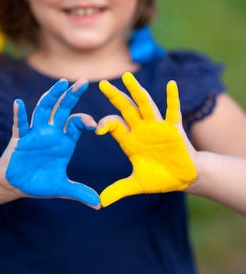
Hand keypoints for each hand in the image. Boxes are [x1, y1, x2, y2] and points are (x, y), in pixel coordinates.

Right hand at [2, 79, 99, 208]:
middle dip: (72, 95)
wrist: (17, 185)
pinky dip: (20, 115)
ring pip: (44, 110)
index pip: (77, 123)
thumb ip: (80, 192)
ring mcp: (36, 133)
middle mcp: (52, 133)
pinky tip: (18, 103)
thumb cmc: (40, 182)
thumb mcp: (62, 188)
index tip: (94, 125)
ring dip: (52, 97)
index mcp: (65, 141)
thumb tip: (99, 205)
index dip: (85, 120)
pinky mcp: (20, 139)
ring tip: (61, 84)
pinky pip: (20, 125)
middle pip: (63, 109)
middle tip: (83, 81)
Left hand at [96, 72, 196, 206]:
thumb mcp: (137, 184)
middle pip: (125, 109)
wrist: (183, 178)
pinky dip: (172, 98)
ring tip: (128, 76)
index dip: (105, 124)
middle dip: (114, 97)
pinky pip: (173, 111)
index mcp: (130, 141)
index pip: (114, 126)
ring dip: (137, 91)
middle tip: (102, 84)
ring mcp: (157, 127)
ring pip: (145, 105)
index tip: (97, 128)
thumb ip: (119, 190)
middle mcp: (141, 130)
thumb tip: (100, 203)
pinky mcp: (174, 129)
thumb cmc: (160, 178)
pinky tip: (171, 84)